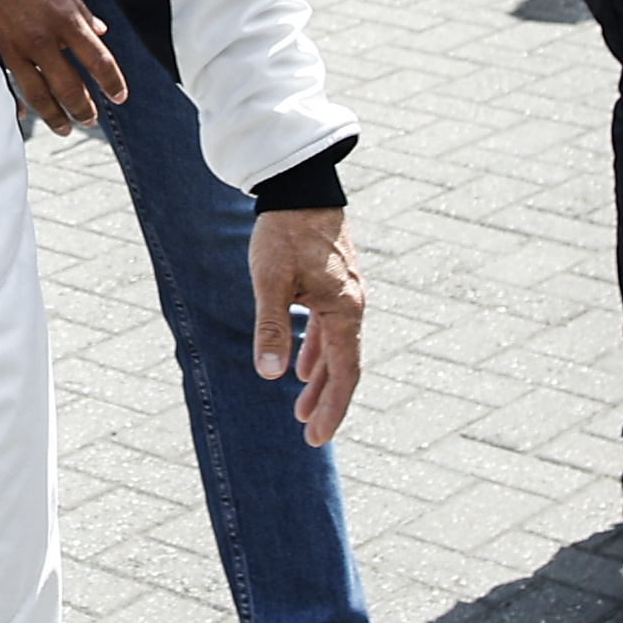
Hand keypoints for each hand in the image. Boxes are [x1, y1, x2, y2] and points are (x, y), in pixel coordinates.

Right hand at [0, 0, 129, 132]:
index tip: (119, 96)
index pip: (98, 60)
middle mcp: (43, 38)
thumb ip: (81, 10)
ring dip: (55, 115)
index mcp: (65, 18)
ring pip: (39, 93)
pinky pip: (10, 84)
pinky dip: (17, 104)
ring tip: (65, 127)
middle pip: (70, 86)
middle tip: (91, 120)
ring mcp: (18, 47)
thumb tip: (101, 31)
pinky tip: (25, 116)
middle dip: (83, 108)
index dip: (112, 82)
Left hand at [250, 207, 363, 444]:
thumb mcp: (269, 282)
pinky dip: (317, 351)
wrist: (300, 186)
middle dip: (327, 401)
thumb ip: (272, 329)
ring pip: (337, 348)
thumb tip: (271, 375)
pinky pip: (330, 329)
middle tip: (309, 432)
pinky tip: (301, 366)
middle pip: (344, 366)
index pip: (344, 373)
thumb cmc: (283, 233)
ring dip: (320, 379)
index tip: (316, 436)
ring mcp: (344, 294)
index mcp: (345, 310)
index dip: (332, 408)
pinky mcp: (332, 283)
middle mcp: (352, 305)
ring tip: (302, 407)